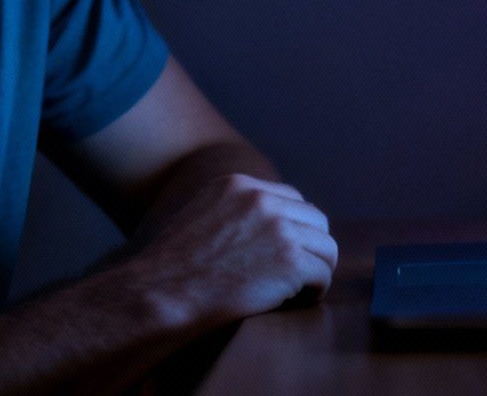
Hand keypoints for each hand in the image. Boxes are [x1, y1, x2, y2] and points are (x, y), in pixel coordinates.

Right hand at [110, 173, 336, 330]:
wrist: (160, 294)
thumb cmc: (170, 269)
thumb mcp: (199, 216)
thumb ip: (232, 211)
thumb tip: (262, 229)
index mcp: (239, 185)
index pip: (291, 198)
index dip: (294, 228)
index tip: (285, 252)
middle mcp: (262, 200)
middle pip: (315, 220)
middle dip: (310, 247)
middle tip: (297, 274)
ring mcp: (279, 229)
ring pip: (326, 247)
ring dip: (316, 270)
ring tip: (298, 291)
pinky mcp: (290, 261)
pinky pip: (323, 275)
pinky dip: (315, 292)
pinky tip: (295, 302)